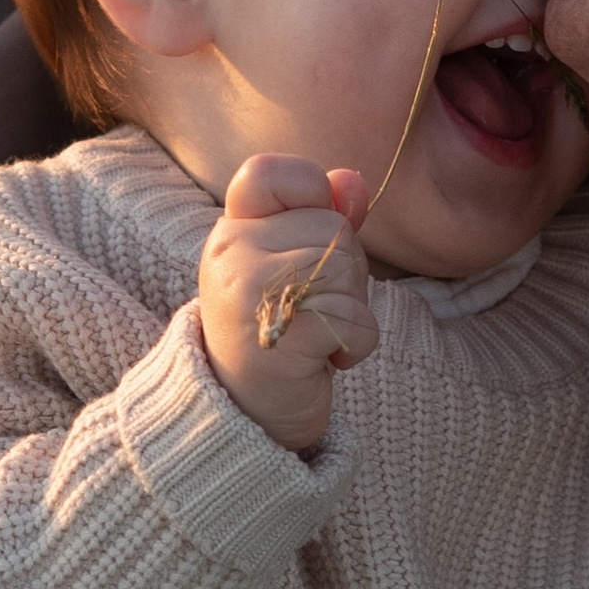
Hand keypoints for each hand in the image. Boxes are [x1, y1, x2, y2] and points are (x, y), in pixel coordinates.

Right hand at [198, 156, 379, 450]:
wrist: (246, 416)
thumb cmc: (278, 333)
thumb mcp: (292, 267)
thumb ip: (323, 218)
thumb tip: (352, 182)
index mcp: (234, 232)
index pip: (268, 173)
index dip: (309, 189)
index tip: (313, 230)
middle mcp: (232, 254)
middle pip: (332, 227)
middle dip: (346, 271)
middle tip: (314, 308)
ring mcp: (250, 294)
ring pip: (346, 269)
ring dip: (352, 308)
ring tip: (319, 332)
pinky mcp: (282, 337)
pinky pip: (353, 318)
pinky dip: (356, 345)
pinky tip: (327, 359)